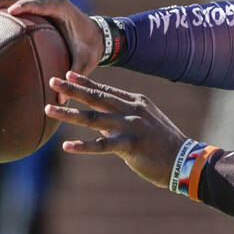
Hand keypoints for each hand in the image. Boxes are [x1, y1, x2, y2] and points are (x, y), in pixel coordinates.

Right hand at [0, 0, 102, 75]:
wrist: (94, 35)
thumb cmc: (90, 47)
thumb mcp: (87, 61)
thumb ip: (76, 74)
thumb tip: (59, 98)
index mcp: (62, 8)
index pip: (43, 3)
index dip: (28, 5)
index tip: (12, 11)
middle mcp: (46, 1)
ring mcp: (35, 3)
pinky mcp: (28, 9)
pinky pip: (5, 9)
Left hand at [45, 71, 187, 187]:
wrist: (185, 160)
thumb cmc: (164, 144)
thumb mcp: (146, 123)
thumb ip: (124, 118)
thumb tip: (101, 120)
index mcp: (137, 102)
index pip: (106, 90)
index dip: (86, 82)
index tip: (68, 74)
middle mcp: (132, 110)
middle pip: (97, 98)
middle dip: (73, 89)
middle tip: (52, 80)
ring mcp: (131, 127)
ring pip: (93, 118)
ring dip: (69, 113)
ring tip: (48, 109)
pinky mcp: (131, 146)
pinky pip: (102, 146)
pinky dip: (83, 146)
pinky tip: (66, 146)